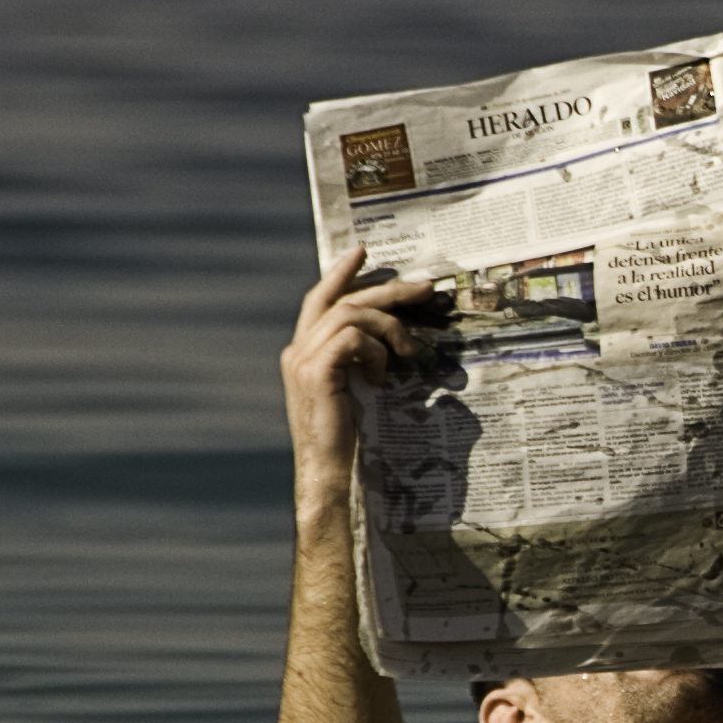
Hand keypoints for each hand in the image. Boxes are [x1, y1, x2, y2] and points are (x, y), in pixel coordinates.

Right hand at [283, 249, 440, 521]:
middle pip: (343, 300)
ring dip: (389, 327)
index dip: (340, 273)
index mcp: (304, 352)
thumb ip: (360, 361)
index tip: (362, 250)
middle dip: (386, 289)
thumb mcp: (354, 390)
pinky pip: (352, 338)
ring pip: (351, 314)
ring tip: (410, 350)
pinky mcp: (316, 372)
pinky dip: (375, 350)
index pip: (320, 299)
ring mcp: (303, 360)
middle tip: (423, 288)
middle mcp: (298, 350)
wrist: (329, 472)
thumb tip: (396, 340)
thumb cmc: (347, 438)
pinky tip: (382, 375)